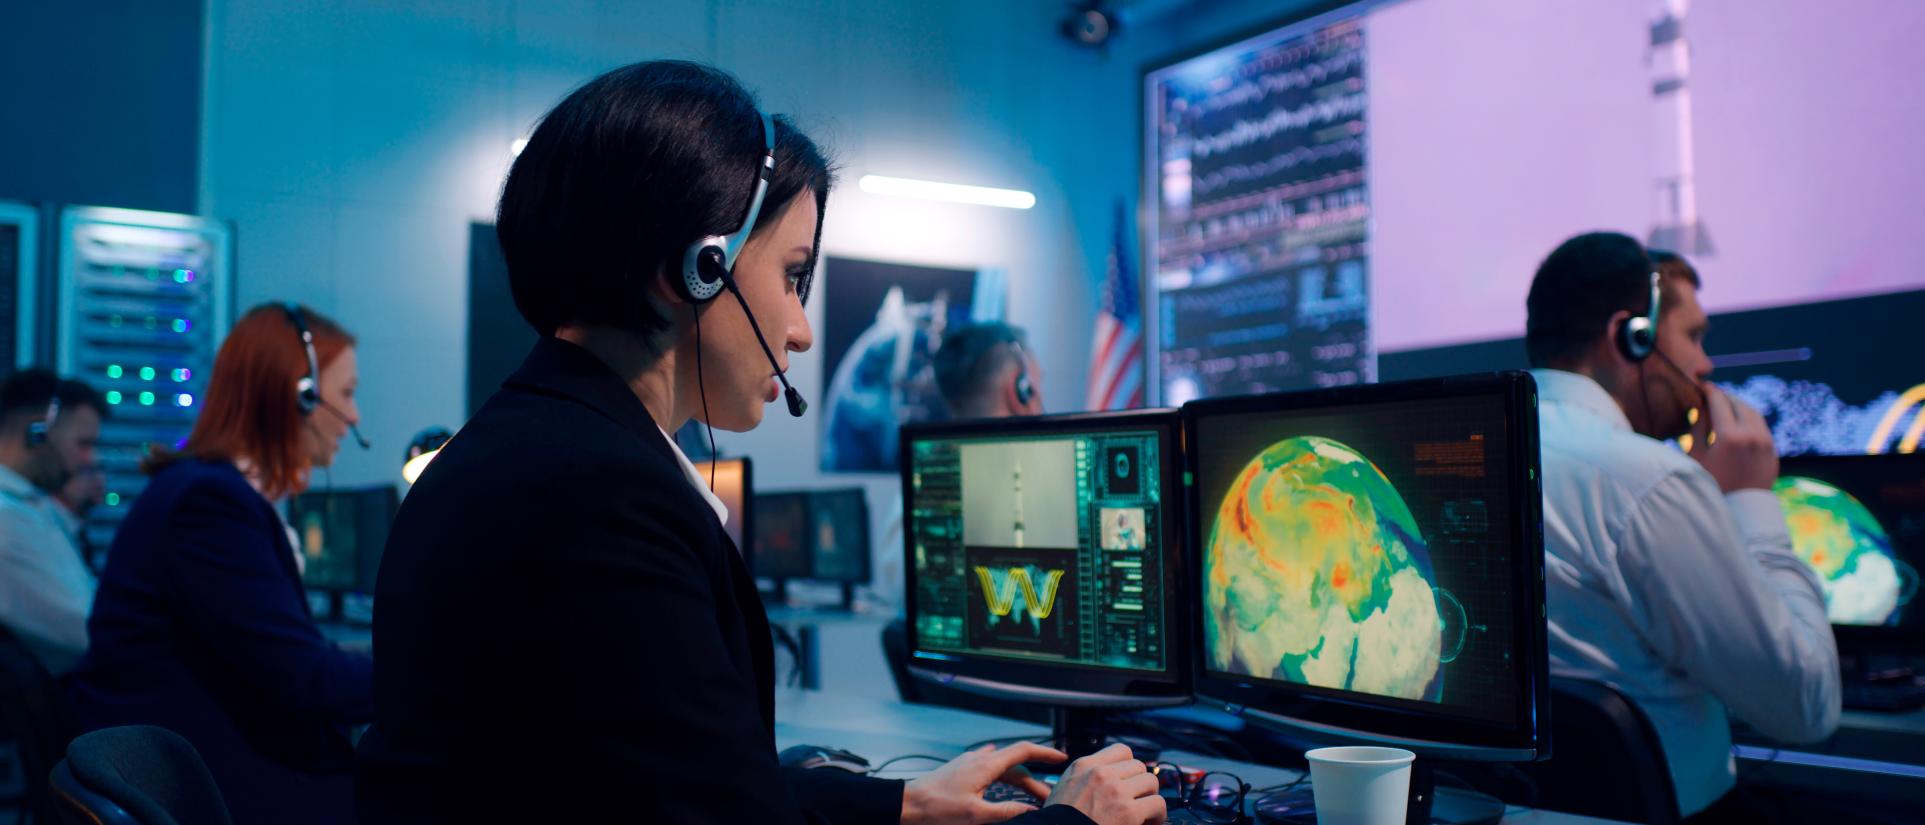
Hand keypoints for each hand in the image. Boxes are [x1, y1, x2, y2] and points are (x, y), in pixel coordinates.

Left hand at [901, 742, 1063, 824]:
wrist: (908, 804)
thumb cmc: (938, 808)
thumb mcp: (977, 815)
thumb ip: (1007, 810)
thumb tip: (1032, 811)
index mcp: (986, 765)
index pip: (1023, 751)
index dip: (1045, 753)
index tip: (1062, 758)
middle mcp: (979, 759)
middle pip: (1016, 765)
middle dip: (1035, 780)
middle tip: (1049, 798)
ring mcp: (969, 762)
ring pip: (1003, 768)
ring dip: (1019, 779)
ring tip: (1030, 795)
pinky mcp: (961, 769)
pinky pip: (989, 766)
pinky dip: (1003, 772)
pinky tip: (1001, 772)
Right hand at [1045, 743, 1166, 824]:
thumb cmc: (1060, 821)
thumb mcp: (1064, 789)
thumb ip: (1085, 777)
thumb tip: (1110, 776)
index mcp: (1084, 766)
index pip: (1121, 750)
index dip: (1129, 766)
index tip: (1129, 780)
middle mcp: (1101, 774)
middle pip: (1139, 766)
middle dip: (1140, 784)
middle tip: (1137, 799)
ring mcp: (1116, 791)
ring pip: (1151, 782)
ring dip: (1150, 797)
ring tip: (1145, 811)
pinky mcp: (1129, 812)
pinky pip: (1158, 803)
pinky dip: (1158, 814)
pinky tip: (1150, 822)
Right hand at [1691, 385, 1777, 492]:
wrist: (1738, 510)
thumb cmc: (1711, 484)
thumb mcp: (1697, 455)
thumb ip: (1699, 427)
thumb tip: (1701, 406)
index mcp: (1730, 436)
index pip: (1720, 402)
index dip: (1710, 391)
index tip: (1703, 386)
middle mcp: (1752, 435)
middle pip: (1739, 403)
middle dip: (1725, 397)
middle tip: (1712, 395)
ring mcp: (1766, 443)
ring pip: (1753, 413)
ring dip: (1738, 406)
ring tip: (1725, 407)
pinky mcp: (1773, 451)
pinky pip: (1761, 426)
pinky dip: (1749, 419)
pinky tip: (1737, 423)